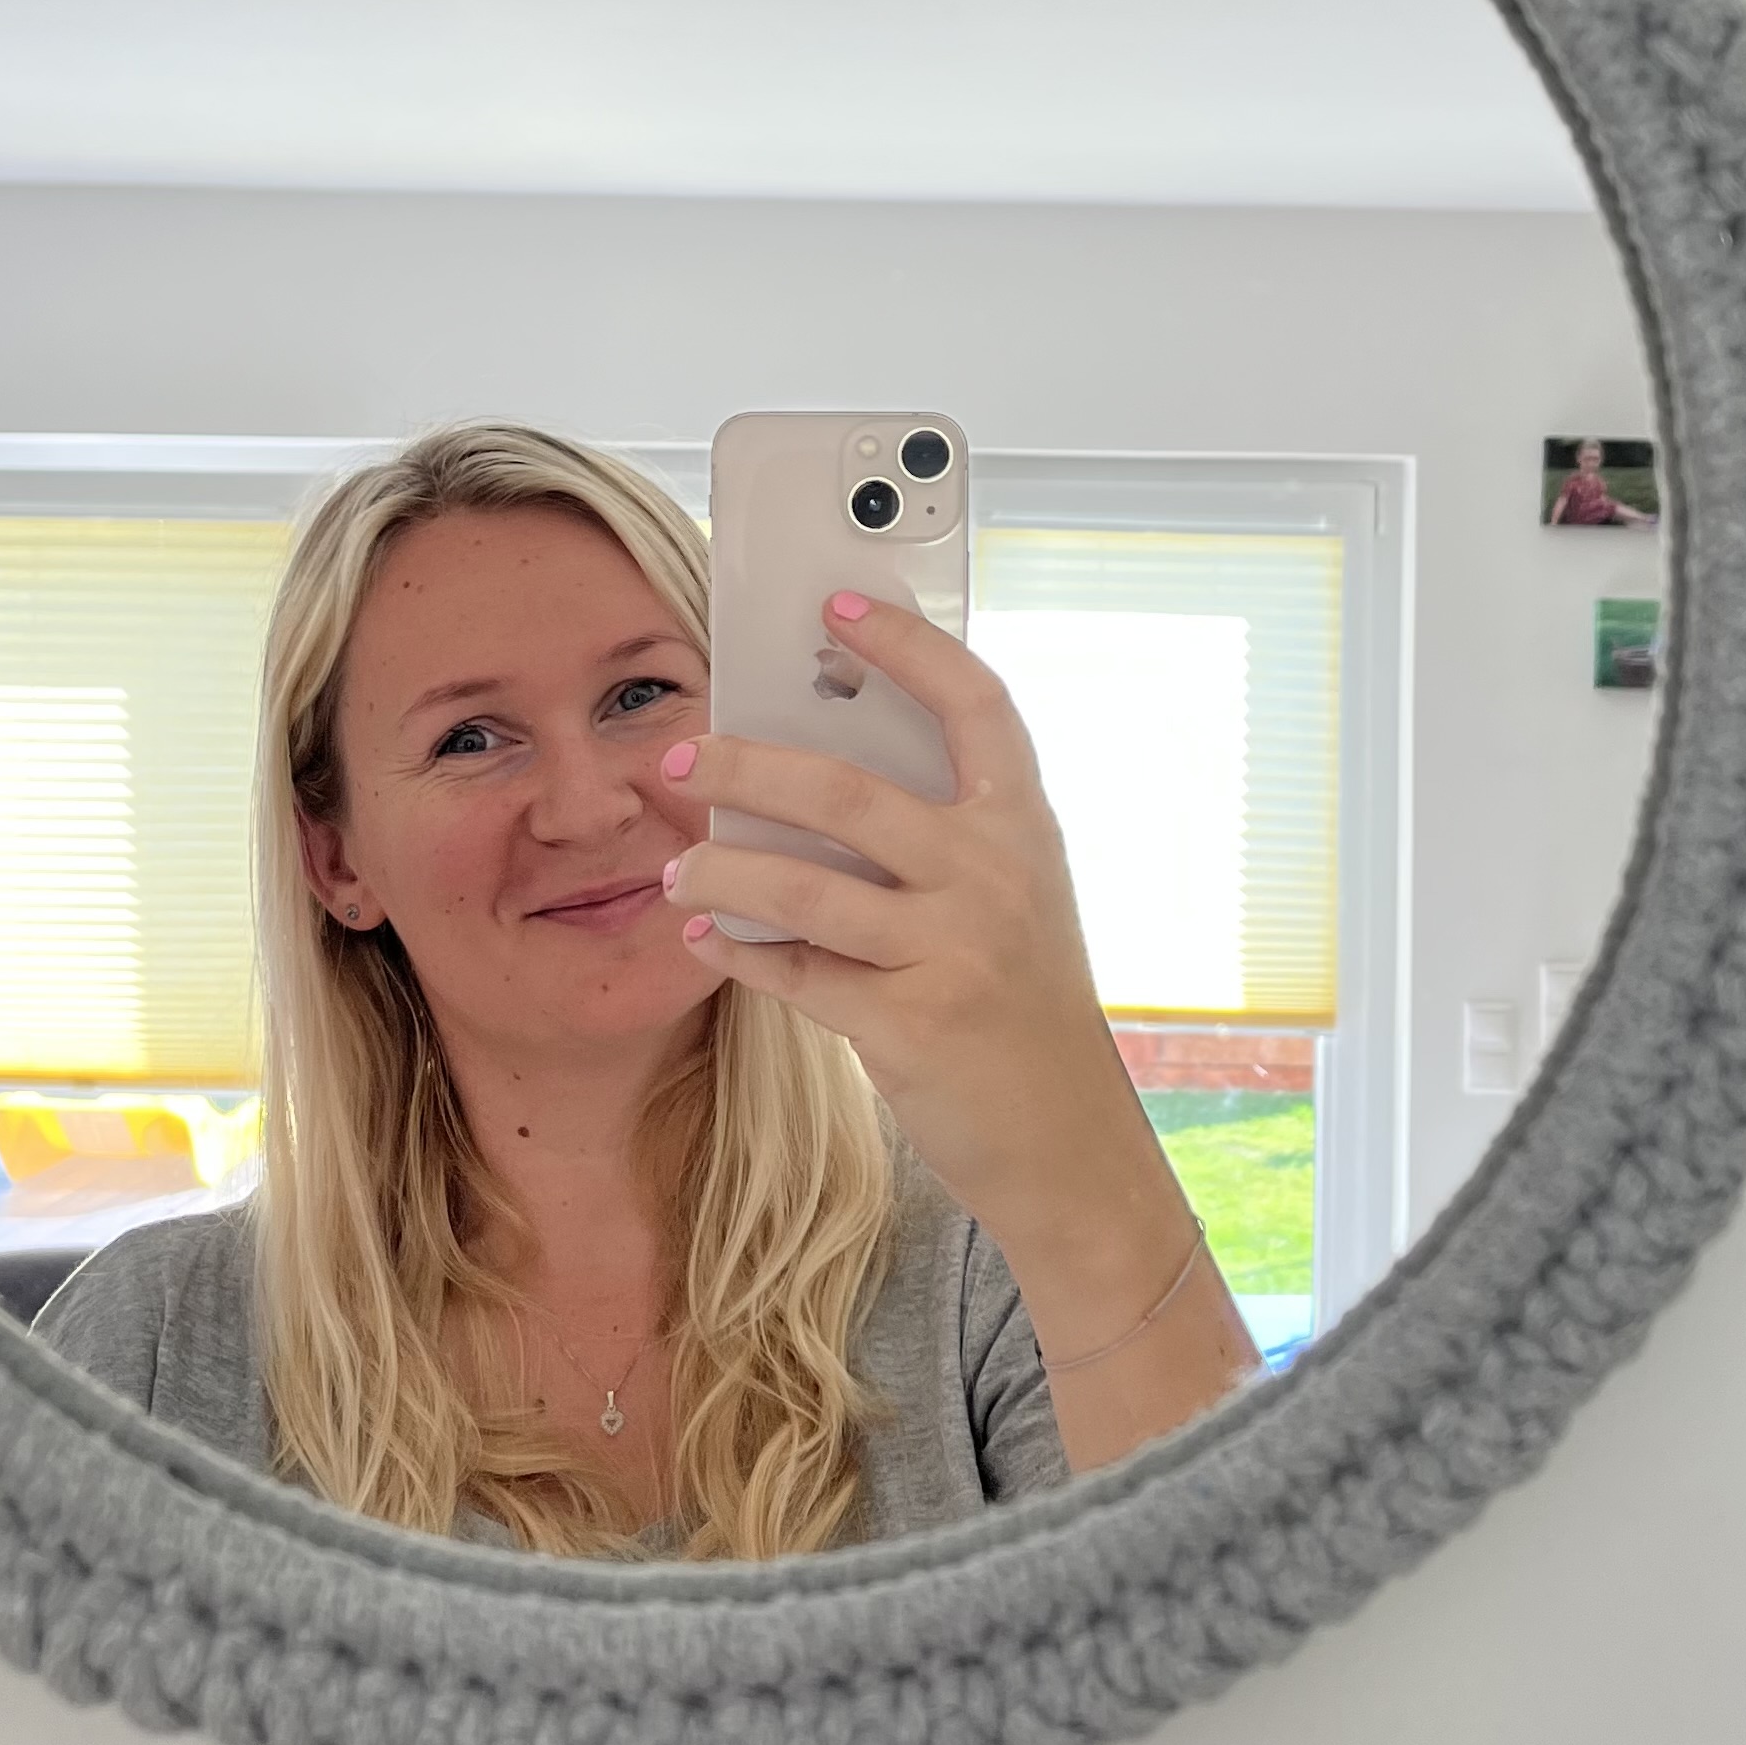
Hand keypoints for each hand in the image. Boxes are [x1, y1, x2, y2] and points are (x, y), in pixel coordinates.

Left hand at [661, 593, 1200, 1346]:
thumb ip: (942, 835)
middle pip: (847, 790)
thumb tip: (813, 768)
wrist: (1070, 1140)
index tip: (835, 605)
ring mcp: (952, 951)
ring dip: (719, 872)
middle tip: (680, 756)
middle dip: (746, 765)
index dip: (905, 646)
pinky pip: (797, 974)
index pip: (973, 703)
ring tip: (675, 871)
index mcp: (1023, 828)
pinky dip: (739, 954)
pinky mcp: (909, 1025)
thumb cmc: (1024, 1004)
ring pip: (802, 888)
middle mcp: (993, 877)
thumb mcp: (1011, 900)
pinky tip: (706, 940)